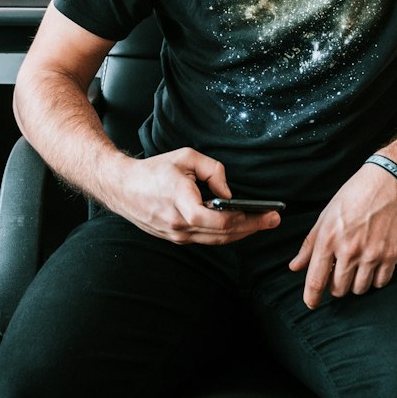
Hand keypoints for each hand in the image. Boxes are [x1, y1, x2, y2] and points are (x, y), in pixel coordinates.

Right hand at [111, 147, 281, 245]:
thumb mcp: (186, 157)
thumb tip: (229, 194)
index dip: (245, 220)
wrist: (122, 188)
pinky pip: (206, 239)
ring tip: (263, 223)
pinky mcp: (176, 238)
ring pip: (216, 240)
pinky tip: (240, 226)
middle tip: (274, 220)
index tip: (266, 213)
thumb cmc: (155, 170)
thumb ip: (214, 170)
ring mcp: (176, 235)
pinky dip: (225, 234)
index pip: (217, 221)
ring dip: (241, 233)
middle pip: (223, 234)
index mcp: (180, 201)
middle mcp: (178, 225)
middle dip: (252, 228)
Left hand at [289, 164, 396, 308]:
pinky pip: (380, 282)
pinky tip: (372, 265)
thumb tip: (295, 267)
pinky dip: (375, 279)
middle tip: (339, 272)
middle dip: (336, 285)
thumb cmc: (353, 196)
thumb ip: (309, 245)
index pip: (316, 279)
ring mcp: (373, 253)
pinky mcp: (392, 254)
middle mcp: (350, 249)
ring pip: (360, 289)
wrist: (387, 183)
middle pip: (339, 289)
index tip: (311, 304)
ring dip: (355, 283)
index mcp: (329, 239)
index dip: (311, 297)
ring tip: (356, 267)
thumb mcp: (325, 216)